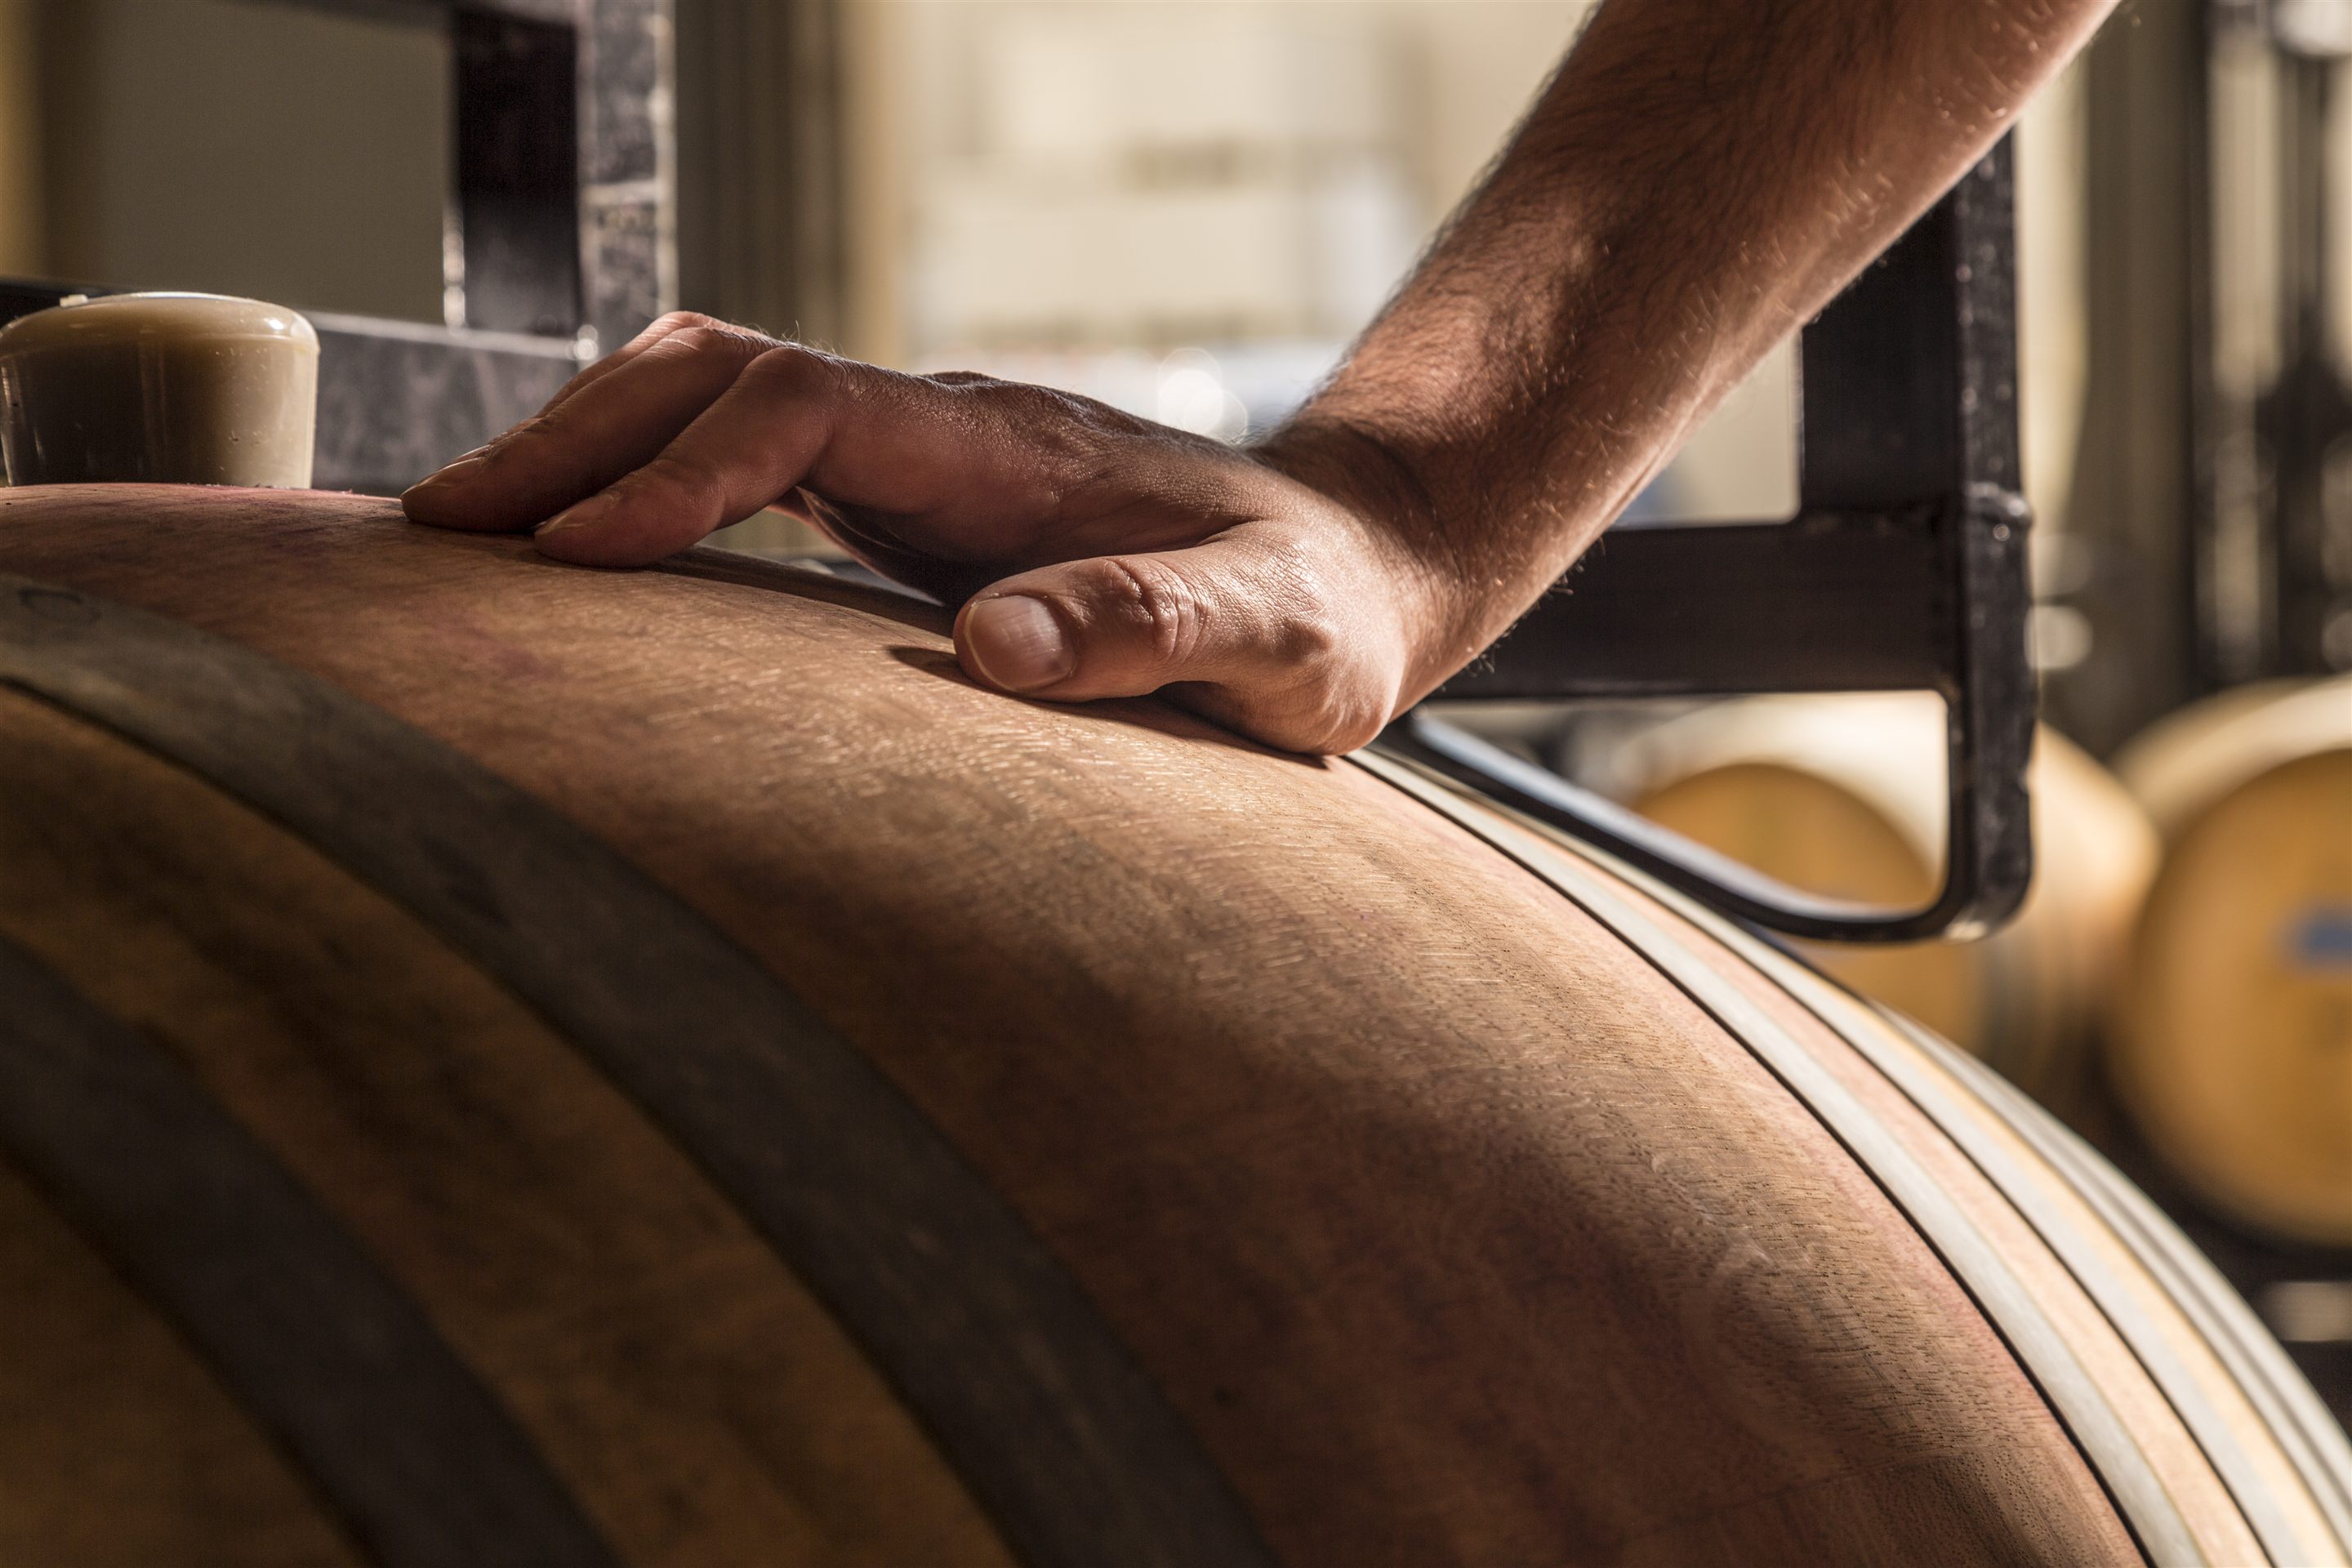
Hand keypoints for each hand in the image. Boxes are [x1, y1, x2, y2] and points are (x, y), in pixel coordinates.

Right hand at [403, 313, 1452, 754]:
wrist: (1352, 566)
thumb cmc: (1316, 609)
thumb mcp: (1273, 636)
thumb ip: (1152, 628)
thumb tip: (990, 652)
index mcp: (1010, 449)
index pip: (807, 411)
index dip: (685, 471)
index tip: (578, 555)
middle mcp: (942, 435)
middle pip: (721, 373)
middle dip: (577, 438)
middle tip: (437, 528)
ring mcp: (918, 464)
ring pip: (713, 406)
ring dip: (588, 454)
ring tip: (461, 538)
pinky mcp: (909, 509)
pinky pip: (746, 471)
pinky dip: (646, 496)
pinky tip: (583, 564)